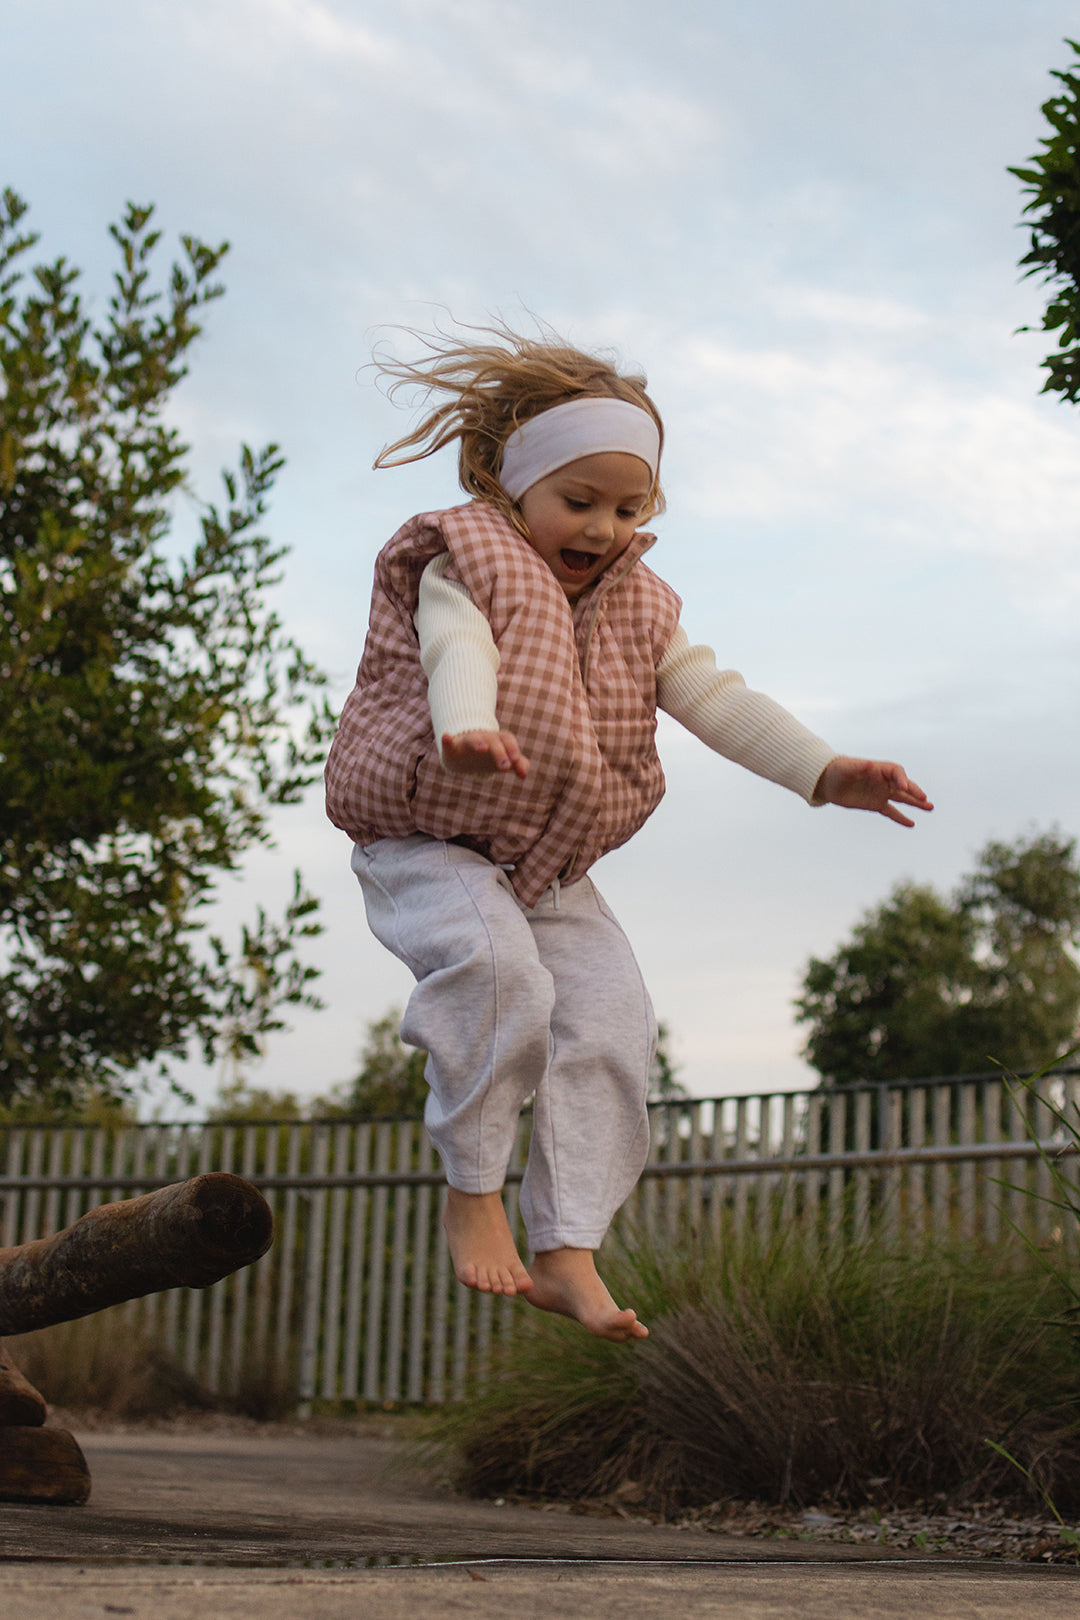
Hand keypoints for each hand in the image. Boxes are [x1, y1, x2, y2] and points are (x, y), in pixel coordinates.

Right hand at [441, 730, 529, 778]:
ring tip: (482, 749)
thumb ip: (518, 764)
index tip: (516, 761)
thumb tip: (524, 774)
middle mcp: (483, 738)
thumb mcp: (504, 759)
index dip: (513, 749)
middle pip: (493, 741)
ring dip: (478, 743)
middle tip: (505, 767)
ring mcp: (467, 741)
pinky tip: (445, 737)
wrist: (462, 754)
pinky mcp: (452, 747)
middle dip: (499, 752)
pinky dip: (447, 740)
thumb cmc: (487, 756)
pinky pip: (449, 742)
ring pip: (473, 739)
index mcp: (497, 739)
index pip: (507, 740)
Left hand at [813, 756, 932, 826]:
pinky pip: (891, 812)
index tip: (903, 787)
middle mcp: (884, 780)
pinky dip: (901, 818)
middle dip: (915, 792)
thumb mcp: (846, 768)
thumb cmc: (838, 770)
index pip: (897, 772)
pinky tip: (912, 824)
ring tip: (930, 808)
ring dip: (916, 803)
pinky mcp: (876, 804)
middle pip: (904, 785)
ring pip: (902, 799)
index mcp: (879, 768)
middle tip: (925, 799)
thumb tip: (868, 764)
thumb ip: (858, 767)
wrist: (828, 781)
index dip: (902, 778)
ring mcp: (881, 792)